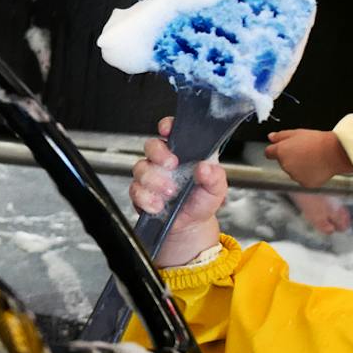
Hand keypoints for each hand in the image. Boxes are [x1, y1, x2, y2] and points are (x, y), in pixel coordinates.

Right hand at [132, 117, 229, 264]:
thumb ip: (214, 176)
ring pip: (140, 167)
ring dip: (154, 181)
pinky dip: (147, 198)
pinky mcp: (140, 192)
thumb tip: (205, 167)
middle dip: (158, 154)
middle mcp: (164, 161)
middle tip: (171, 165)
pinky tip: (159, 205)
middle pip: (151, 145)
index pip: (171, 131)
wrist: (190, 226)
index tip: (167, 130)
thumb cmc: (202, 201)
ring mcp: (150, 175)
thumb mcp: (216, 189)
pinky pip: (135, 189)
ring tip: (170, 193)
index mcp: (183, 152)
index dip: (167, 126)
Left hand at [265, 127, 352, 188]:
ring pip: (293, 171)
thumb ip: (281, 136)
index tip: (281, 148)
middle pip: (283, 162)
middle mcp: (285, 166)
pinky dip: (308, 174)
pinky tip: (316, 166)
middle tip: (305, 151)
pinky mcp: (304, 183)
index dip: (275, 150)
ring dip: (299, 167)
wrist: (335, 153)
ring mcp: (294, 176)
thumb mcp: (297, 133)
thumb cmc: (318, 141)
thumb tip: (271, 137)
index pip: (269, 153)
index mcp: (281, 151)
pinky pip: (303, 179)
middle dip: (290, 157)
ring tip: (313, 158)